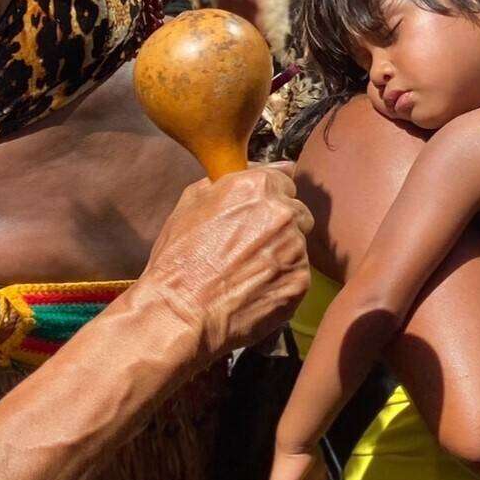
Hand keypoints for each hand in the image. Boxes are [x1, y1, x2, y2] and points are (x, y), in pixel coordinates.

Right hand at [141, 166, 312, 360]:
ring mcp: (295, 248)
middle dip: (278, 228)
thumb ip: (232, 179)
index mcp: (257, 187)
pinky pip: (297, 276)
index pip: (284, 182)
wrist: (180, 312)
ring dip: (280, 256)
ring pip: (298, 247)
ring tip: (245, 275)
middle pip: (296, 213)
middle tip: (248, 250)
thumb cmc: (179, 258)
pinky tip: (253, 292)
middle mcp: (282, 212)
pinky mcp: (300, 281)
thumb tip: (273, 168)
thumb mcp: (190, 203)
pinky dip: (281, 284)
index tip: (253, 218)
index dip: (267, 201)